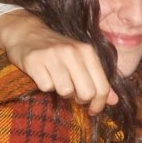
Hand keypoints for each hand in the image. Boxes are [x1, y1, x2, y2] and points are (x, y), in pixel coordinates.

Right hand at [0, 10, 118, 112]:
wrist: (26, 33)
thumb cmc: (57, 50)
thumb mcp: (81, 60)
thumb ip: (98, 79)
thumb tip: (115, 101)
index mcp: (87, 51)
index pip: (102, 86)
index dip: (99, 103)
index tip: (92, 110)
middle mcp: (72, 52)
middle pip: (86, 93)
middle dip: (80, 100)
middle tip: (73, 93)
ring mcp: (53, 56)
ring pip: (66, 92)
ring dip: (61, 92)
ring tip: (56, 80)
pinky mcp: (35, 61)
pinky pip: (46, 87)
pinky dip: (45, 86)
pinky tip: (43, 75)